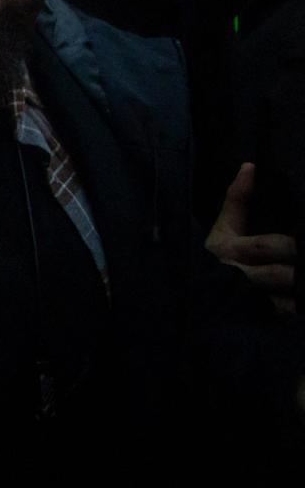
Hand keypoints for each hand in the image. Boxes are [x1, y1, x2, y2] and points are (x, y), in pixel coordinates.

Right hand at [206, 163, 296, 314]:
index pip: (265, 245)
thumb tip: (250, 167)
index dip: (290, 245)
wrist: (194, 300)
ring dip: (299, 295)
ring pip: (285, 303)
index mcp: (229, 249)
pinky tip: (301, 305)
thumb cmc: (214, 258)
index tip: (303, 242)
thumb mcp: (222, 227)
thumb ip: (237, 198)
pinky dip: (295, 314)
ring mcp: (249, 302)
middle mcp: (238, 277)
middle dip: (300, 272)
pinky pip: (283, 319)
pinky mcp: (257, 321)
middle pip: (280, 275)